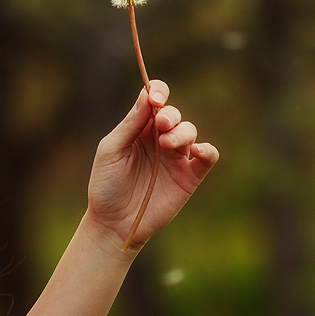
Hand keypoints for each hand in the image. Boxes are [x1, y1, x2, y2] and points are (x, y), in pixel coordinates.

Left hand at [86, 80, 218, 249]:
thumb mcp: (110, 151)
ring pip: (190, 131)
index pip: (154, 100)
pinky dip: (207, 150)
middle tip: (161, 124)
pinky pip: (208, 157)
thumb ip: (129, 125)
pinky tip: (198, 151)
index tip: (155, 98)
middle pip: (173, 114)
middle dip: (169, 114)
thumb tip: (147, 97)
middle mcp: (159, 138)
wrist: (114, 223)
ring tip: (166, 144)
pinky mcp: (189, 177)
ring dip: (182, 132)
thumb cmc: (106, 185)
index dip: (158, 92)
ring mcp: (175, 157)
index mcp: (139, 128)